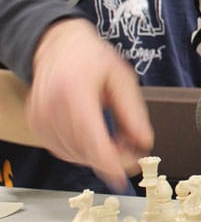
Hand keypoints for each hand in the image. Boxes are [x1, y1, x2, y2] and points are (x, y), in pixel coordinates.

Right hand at [28, 18, 153, 190]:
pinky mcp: (36, 124)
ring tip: (118, 143)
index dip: (108, 162)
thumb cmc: (92, 58)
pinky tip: (97, 141)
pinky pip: (60, 149)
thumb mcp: (122, 78)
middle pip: (82, 149)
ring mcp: (39, 117)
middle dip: (110, 159)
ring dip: (97, 157)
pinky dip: (81, 152)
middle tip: (132, 153)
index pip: (91, 137)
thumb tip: (144, 142)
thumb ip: (134, 112)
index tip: (124, 176)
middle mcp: (51, 106)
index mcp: (74, 91)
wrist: (60, 46)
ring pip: (71, 154)